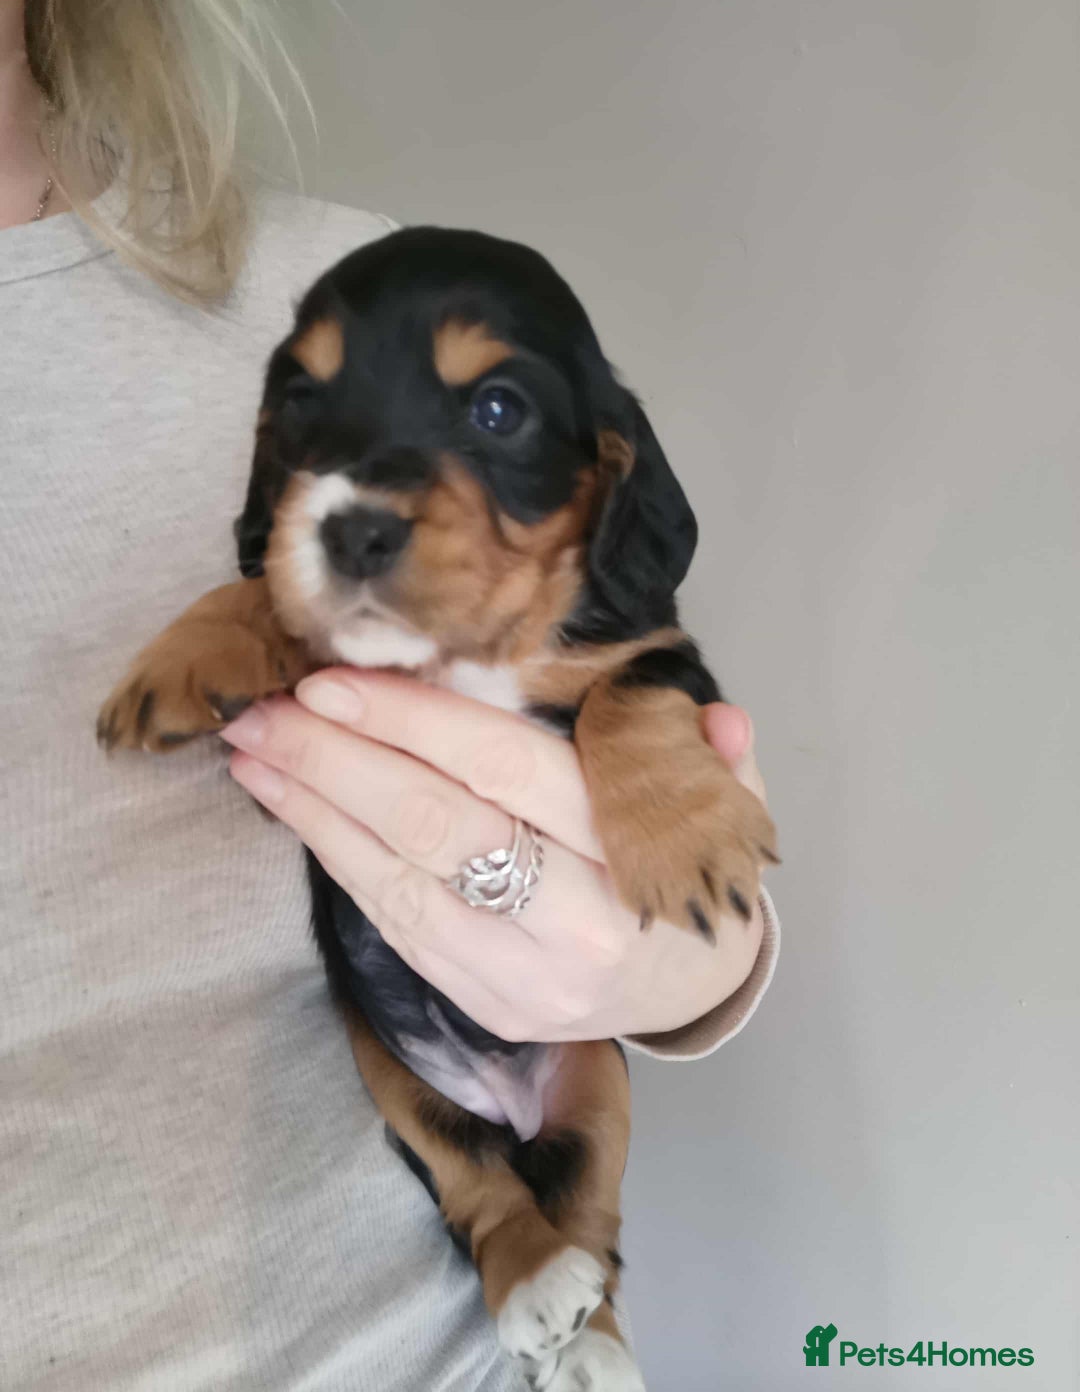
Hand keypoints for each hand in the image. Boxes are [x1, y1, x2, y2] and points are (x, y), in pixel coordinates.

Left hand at [220, 671, 768, 1041]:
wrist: (692, 985)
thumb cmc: (691, 865)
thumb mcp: (723, 802)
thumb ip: (709, 760)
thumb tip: (719, 723)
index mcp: (637, 855)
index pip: (508, 770)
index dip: (414, 723)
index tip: (333, 680)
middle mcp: (577, 925)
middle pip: (437, 827)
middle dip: (337, 762)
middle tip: (263, 710)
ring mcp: (524, 977)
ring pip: (399, 884)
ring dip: (314, 812)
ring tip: (252, 753)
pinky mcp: (484, 1005)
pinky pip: (396, 925)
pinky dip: (338, 860)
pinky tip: (295, 810)